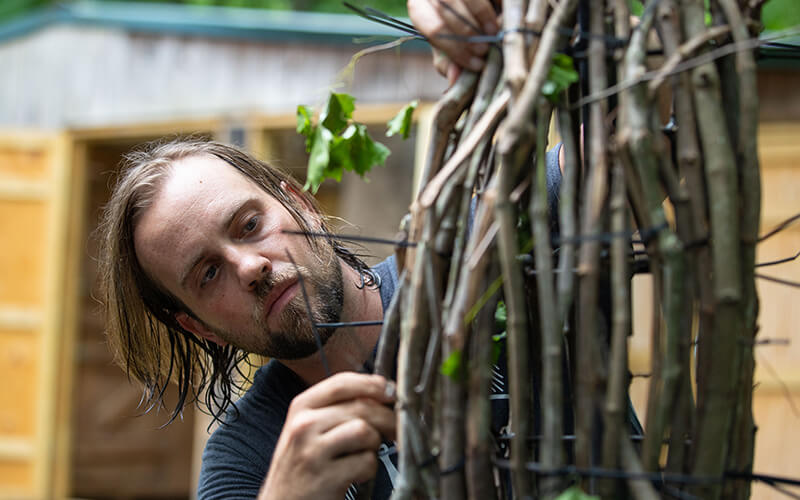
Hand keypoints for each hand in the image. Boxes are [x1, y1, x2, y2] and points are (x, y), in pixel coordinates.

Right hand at [257, 372, 396, 499]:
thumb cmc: (301, 465)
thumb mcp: (308, 428)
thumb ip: (337, 409)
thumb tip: (380, 394)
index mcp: (301, 407)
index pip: (342, 383)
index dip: (372, 384)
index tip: (390, 390)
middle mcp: (304, 425)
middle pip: (361, 407)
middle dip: (387, 418)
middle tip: (394, 429)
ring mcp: (313, 451)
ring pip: (365, 431)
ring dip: (374, 445)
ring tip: (363, 455)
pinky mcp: (326, 477)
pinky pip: (366, 462)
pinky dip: (369, 469)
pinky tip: (356, 474)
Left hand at [408, 0, 499, 78]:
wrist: (461, 1)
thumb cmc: (452, 22)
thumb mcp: (445, 40)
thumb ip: (448, 59)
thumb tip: (454, 79)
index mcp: (418, 8)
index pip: (435, 31)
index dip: (458, 51)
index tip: (477, 65)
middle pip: (449, 13)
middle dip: (470, 35)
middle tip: (486, 50)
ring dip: (482, 17)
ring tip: (494, 33)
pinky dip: (495, 4)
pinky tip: (500, 16)